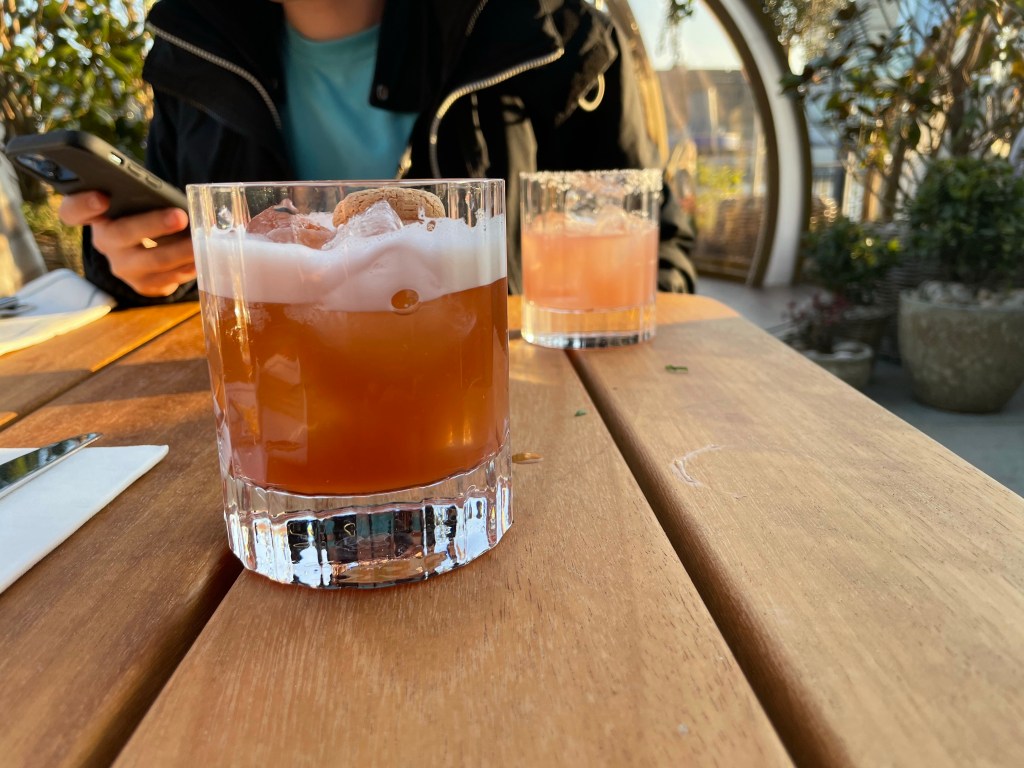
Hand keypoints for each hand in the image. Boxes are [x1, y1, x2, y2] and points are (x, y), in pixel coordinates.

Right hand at [59, 191, 195, 296]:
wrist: (149, 246)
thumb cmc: (144, 212)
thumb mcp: (138, 199)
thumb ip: (143, 194)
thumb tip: (176, 199)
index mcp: (95, 215)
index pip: (73, 211)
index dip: (84, 204)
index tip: (102, 197)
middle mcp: (104, 242)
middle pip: (121, 234)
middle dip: (153, 225)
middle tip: (180, 216)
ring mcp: (122, 267)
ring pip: (151, 261)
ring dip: (180, 251)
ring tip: (201, 240)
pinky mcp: (143, 284)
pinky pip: (166, 280)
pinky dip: (187, 268)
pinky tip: (201, 259)